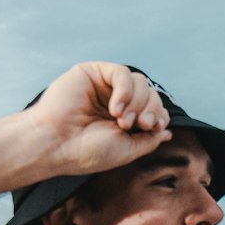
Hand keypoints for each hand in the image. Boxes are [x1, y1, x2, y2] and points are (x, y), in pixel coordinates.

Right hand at [27, 62, 172, 176]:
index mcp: (124, 121)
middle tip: (136, 126)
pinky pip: (122, 73)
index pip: (154, 110)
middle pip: (150, 95)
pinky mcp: (94, 73)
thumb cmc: (86, 151)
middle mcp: (116, 102)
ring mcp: (105, 87)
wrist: (56, 144)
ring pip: (140, 83)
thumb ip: (150, 140)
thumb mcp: (127, 150)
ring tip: (121, 120)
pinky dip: (125, 90)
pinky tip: (115, 107)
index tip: (153, 128)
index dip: (159, 116)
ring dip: (137, 102)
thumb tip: (168, 131)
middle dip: (149, 110)